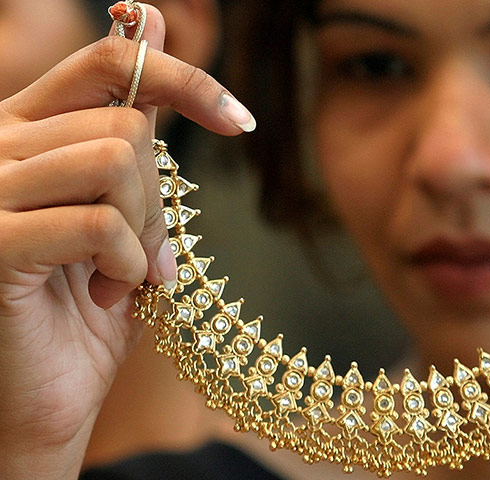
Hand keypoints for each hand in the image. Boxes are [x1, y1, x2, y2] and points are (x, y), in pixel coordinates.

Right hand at [0, 6, 252, 478]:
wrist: (46, 395)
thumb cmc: (87, 306)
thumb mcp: (123, 208)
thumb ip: (133, 126)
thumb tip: (151, 20)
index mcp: (32, 131)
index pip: (109, 61)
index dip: (181, 77)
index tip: (240, 120)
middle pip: (124, 120)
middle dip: (162, 196)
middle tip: (154, 253)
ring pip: (113, 157)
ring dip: (146, 229)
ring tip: (130, 275)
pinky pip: (95, 221)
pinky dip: (127, 262)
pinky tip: (111, 292)